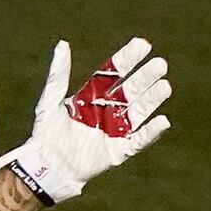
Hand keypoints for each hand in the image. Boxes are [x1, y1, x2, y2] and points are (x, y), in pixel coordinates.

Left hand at [1, 38, 171, 204]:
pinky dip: (151, 132)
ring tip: (165, 86)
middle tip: (160, 64)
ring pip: (139, 111)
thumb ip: (58, 75)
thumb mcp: (50, 102)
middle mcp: (107, 110)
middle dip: (146, 77)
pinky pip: (138, 140)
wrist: (47, 166)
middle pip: (131, 90)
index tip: (143, 44)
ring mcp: (114, 130)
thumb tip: (62, 44)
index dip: (128, 59)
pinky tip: (163, 120)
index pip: (114, 72)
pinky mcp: (118, 151)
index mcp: (92, 96)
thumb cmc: (46, 134)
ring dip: (152, 99)